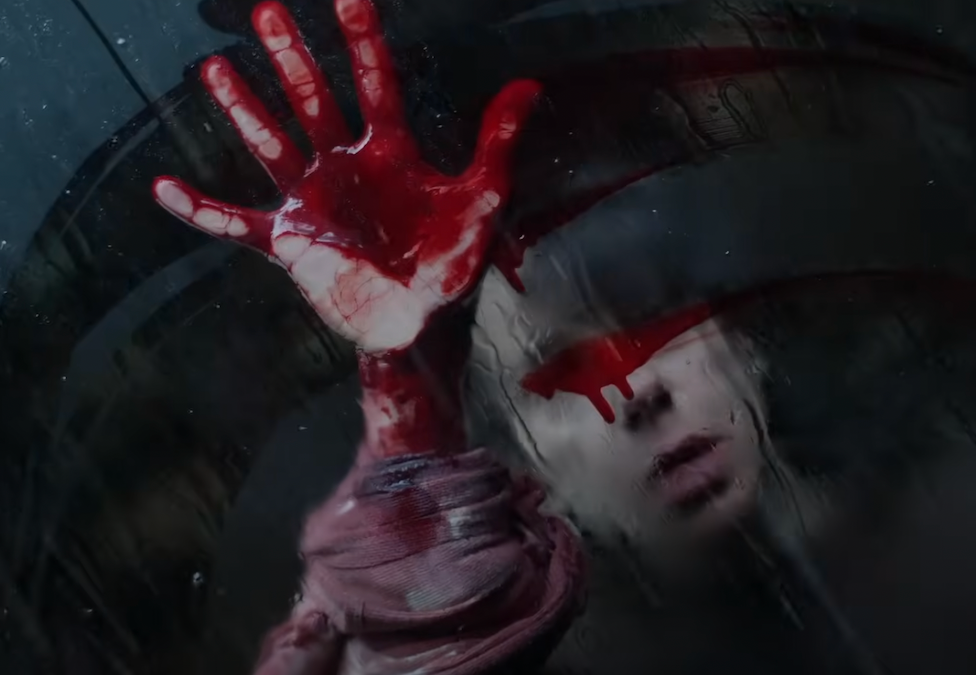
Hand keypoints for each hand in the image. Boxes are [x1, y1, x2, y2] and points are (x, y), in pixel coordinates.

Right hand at [153, 0, 539, 352]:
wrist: (425, 325)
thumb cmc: (455, 264)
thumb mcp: (482, 198)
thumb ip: (497, 142)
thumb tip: (529, 85)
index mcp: (392, 153)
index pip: (373, 82)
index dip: (361, 38)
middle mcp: (347, 168)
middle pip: (313, 101)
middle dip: (292, 58)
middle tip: (267, 10)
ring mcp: (315, 202)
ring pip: (272, 145)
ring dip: (245, 109)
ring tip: (214, 67)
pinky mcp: (291, 243)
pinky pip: (237, 223)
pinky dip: (200, 211)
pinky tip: (163, 187)